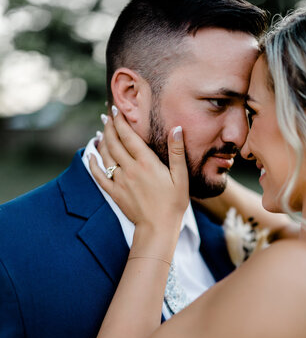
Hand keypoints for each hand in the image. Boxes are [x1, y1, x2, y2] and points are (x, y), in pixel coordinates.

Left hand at [89, 107, 188, 229]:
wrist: (158, 228)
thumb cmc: (173, 203)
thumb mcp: (181, 177)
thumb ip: (177, 152)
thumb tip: (176, 128)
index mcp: (146, 163)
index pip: (128, 136)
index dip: (120, 121)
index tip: (116, 109)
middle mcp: (129, 169)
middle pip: (114, 142)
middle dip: (109, 126)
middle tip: (107, 115)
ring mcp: (119, 181)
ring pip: (105, 156)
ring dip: (102, 141)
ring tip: (101, 130)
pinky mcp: (114, 193)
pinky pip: (98, 175)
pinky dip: (93, 163)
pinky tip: (91, 155)